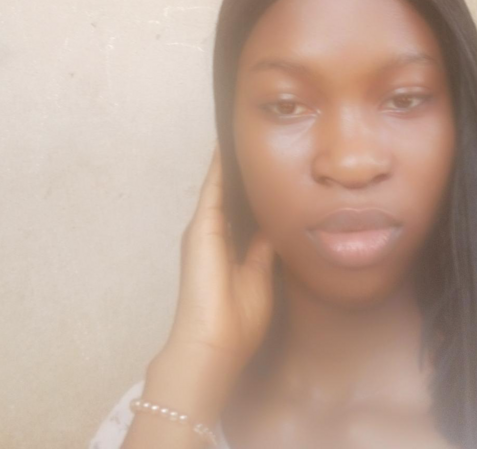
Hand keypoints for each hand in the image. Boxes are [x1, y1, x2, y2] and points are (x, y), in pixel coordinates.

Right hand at [166, 140, 275, 374]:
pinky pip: (213, 188)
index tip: (261, 165)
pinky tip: (225, 144)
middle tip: (251, 138)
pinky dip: (219, 167)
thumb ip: (264, 247)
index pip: (242, 209)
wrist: (214, 344)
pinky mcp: (201, 227)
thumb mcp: (260, 275)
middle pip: (229, 193)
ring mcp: (204, 229)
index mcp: (228, 247)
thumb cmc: (238, 320)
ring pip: (219, 186)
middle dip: (240, 170)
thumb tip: (275, 223)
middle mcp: (213, 234)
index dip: (251, 188)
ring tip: (238, 132)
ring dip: (228, 163)